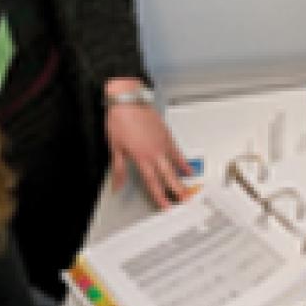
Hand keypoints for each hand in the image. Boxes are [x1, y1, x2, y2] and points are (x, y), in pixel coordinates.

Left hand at [104, 83, 191, 208]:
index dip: (160, 196)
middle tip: (185, 201)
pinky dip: (182, 160)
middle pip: (168, 176)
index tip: (166, 206)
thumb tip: (117, 185)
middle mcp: (154, 152)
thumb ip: (118, 169)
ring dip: (182, 177)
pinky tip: (186, 166)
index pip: (152, 183)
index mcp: (141, 158)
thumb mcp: (114, 147)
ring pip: (175, 164)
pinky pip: (176, 151)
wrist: (128, 99)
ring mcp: (162, 143)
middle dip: (177, 191)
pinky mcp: (166, 134)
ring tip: (190, 187)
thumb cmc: (119, 119)